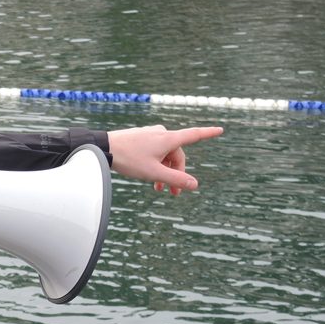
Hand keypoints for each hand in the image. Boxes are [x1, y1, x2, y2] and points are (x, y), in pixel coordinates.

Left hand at [108, 125, 222, 195]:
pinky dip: (155, 164)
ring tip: (158, 189)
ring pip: (165, 155)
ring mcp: (150, 134)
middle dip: (176, 174)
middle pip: (176, 155)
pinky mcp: (141, 137)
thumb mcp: (154, 173)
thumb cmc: (129, 159)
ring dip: (164, 171)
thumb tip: (194, 184)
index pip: (194, 135)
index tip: (221, 130)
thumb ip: (175, 179)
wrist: (104, 148)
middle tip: (173, 193)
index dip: (208, 133)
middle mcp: (162, 133)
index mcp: (168, 139)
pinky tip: (148, 176)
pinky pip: (154, 151)